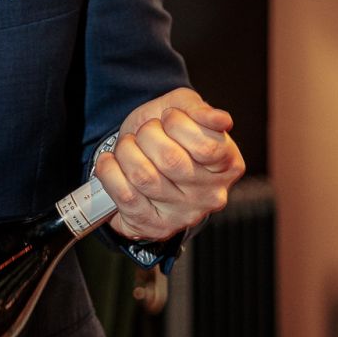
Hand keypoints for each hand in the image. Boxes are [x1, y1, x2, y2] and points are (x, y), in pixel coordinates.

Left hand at [96, 88, 245, 242]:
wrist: (142, 161)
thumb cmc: (166, 134)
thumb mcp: (183, 110)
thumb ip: (199, 110)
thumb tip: (220, 119)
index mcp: (228, 165)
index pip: (206, 147)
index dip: (178, 124)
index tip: (167, 117)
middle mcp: (209, 195)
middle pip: (170, 160)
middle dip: (147, 134)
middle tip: (145, 131)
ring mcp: (182, 215)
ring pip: (143, 177)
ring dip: (126, 151)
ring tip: (128, 146)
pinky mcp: (153, 226)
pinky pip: (124, 196)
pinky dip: (110, 171)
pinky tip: (111, 162)